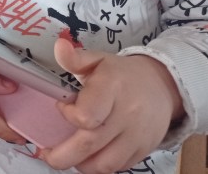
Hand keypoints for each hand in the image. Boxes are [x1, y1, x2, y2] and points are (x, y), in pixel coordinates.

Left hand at [38, 39, 183, 173]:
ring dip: (81, 164)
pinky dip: (99, 166)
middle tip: (47, 154)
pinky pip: (118, 167)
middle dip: (63, 155)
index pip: (87, 115)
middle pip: (91, 143)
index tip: (61, 107)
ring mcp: (137, 136)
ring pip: (105, 163)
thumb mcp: (98, 59)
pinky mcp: (143, 150)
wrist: (160, 86)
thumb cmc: (121, 74)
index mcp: (112, 88)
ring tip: (66, 156)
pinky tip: (87, 157)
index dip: (69, 116)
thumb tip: (59, 46)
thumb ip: (75, 57)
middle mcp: (126, 115)